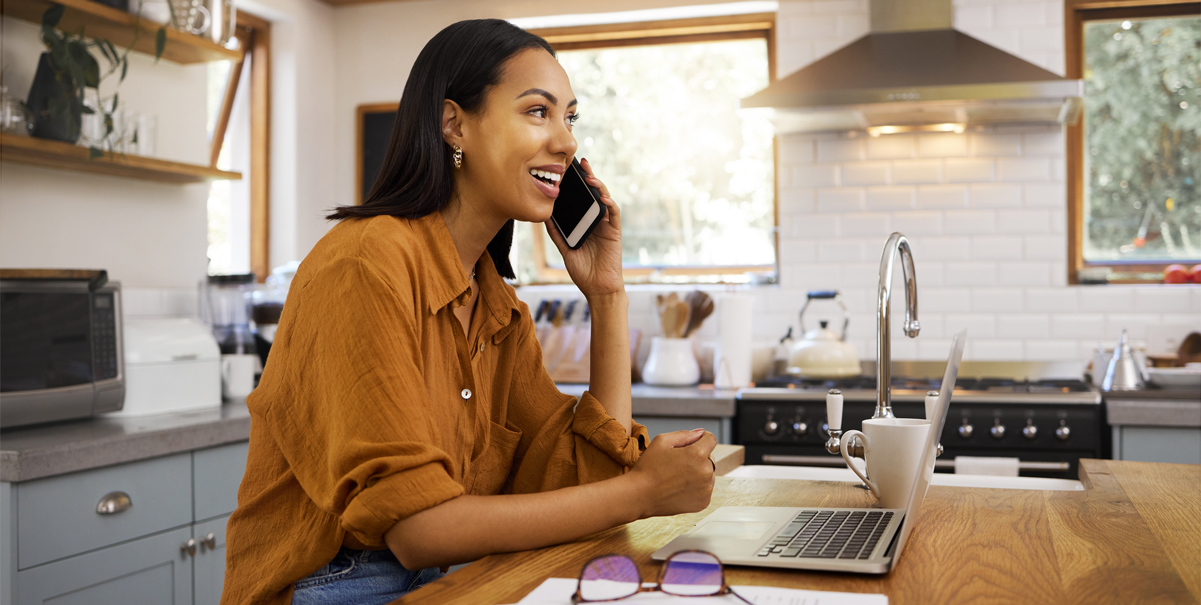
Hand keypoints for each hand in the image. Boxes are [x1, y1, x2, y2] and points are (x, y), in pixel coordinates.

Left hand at [545, 158, 623, 298]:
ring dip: (598, 187)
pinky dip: (609, 204)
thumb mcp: (565, 249)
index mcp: (584, 223)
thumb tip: (544, 217)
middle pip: (593, 194)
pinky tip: (602, 197)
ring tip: (589, 176)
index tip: (566, 171)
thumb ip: (556, 233)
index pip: (581, 199)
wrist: (598, 289)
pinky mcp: (615, 232)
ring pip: (604, 199)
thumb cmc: (583, 271)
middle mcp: (596, 221)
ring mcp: (607, 225)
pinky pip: (614, 214)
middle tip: (580, 163)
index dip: (576, 185)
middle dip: (588, 177)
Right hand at [627, 429, 716, 517]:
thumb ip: (685, 434)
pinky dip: (696, 488)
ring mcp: (706, 489)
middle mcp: (706, 472)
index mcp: (697, 454)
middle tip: (677, 464)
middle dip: (697, 457)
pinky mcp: (703, 503)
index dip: (702, 438)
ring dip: (698, 473)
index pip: (711, 439)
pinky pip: (705, 489)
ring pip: (708, 474)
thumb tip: (701, 433)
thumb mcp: (662, 441)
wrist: (640, 495)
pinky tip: (679, 488)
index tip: (692, 443)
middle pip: (709, 458)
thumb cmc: (648, 467)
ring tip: (677, 478)